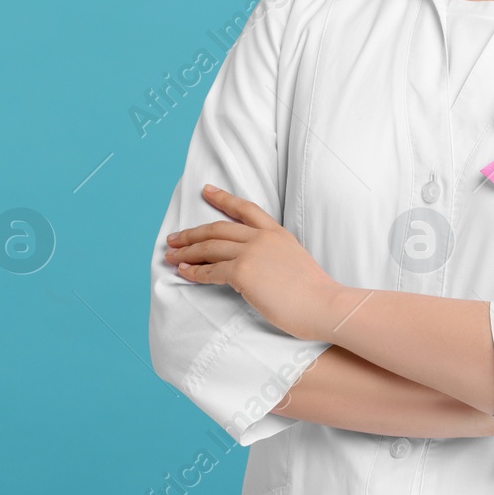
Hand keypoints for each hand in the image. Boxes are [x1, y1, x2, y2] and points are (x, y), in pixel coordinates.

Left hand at [163, 184, 341, 340]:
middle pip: (218, 228)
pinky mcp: (242, 272)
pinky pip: (210, 270)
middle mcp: (262, 238)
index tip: (206, 190)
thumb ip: (274, 256)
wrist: (324, 304)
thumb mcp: (295, 261)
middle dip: (192, 233)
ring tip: (170, 255)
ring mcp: (251, 253)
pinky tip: (182, 272)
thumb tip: (253, 265)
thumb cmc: (314, 293)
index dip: (223, 198)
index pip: (245, 208)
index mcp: (277, 233)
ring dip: (186, 251)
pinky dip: (193, 271)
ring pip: (209, 247)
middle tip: (174, 237)